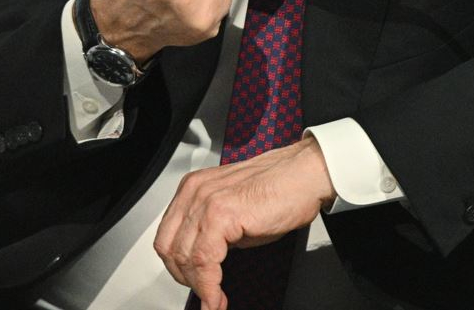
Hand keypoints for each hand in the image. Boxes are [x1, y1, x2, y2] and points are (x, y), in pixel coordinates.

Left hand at [153, 136, 337, 309]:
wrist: (304, 176)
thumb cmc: (279, 190)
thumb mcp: (234, 213)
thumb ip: (213, 234)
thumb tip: (205, 263)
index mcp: (193, 189)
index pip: (168, 236)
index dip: (179, 268)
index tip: (193, 285)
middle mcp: (194, 192)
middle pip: (169, 248)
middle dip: (186, 279)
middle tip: (205, 295)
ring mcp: (205, 201)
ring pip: (184, 257)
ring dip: (199, 287)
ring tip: (214, 300)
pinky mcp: (220, 213)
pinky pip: (204, 261)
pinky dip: (209, 286)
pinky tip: (218, 297)